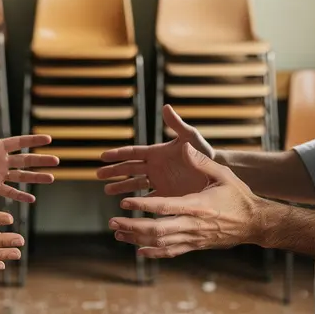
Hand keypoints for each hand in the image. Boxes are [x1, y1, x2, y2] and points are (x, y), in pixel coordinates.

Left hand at [0, 99, 58, 201]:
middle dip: (41, 160)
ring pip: (21, 176)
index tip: (48, 139)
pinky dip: (20, 195)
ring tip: (51, 178)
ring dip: (36, 177)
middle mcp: (0, 160)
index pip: (19, 142)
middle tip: (57, 161)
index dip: (33, 140)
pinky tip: (32, 198)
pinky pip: (9, 191)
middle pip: (25, 160)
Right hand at [97, 105, 214, 196]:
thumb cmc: (204, 152)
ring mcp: (159, 181)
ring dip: (121, 186)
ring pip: (135, 184)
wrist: (217, 172)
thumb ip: (177, 125)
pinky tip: (126, 206)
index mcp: (157, 152)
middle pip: (129, 168)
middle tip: (98, 174)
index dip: (118, 154)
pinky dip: (137, 202)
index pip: (133, 153)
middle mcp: (155, 166)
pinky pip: (148, 199)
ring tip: (106, 190)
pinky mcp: (166, 194)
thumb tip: (166, 107)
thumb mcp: (190, 137)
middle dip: (113, 171)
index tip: (102, 156)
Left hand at [108, 149, 263, 258]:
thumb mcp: (222, 173)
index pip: (164, 207)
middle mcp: (193, 225)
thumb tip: (183, 147)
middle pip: (157, 230)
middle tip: (113, 221)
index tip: (124, 203)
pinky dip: (154, 253)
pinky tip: (140, 251)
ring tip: (118, 233)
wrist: (255, 223)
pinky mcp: (196, 246)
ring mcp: (193, 238)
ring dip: (137, 239)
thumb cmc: (238, 196)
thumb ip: (201, 161)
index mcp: (197, 205)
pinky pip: (171, 252)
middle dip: (133, 226)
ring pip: (161, 243)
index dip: (142, 206)